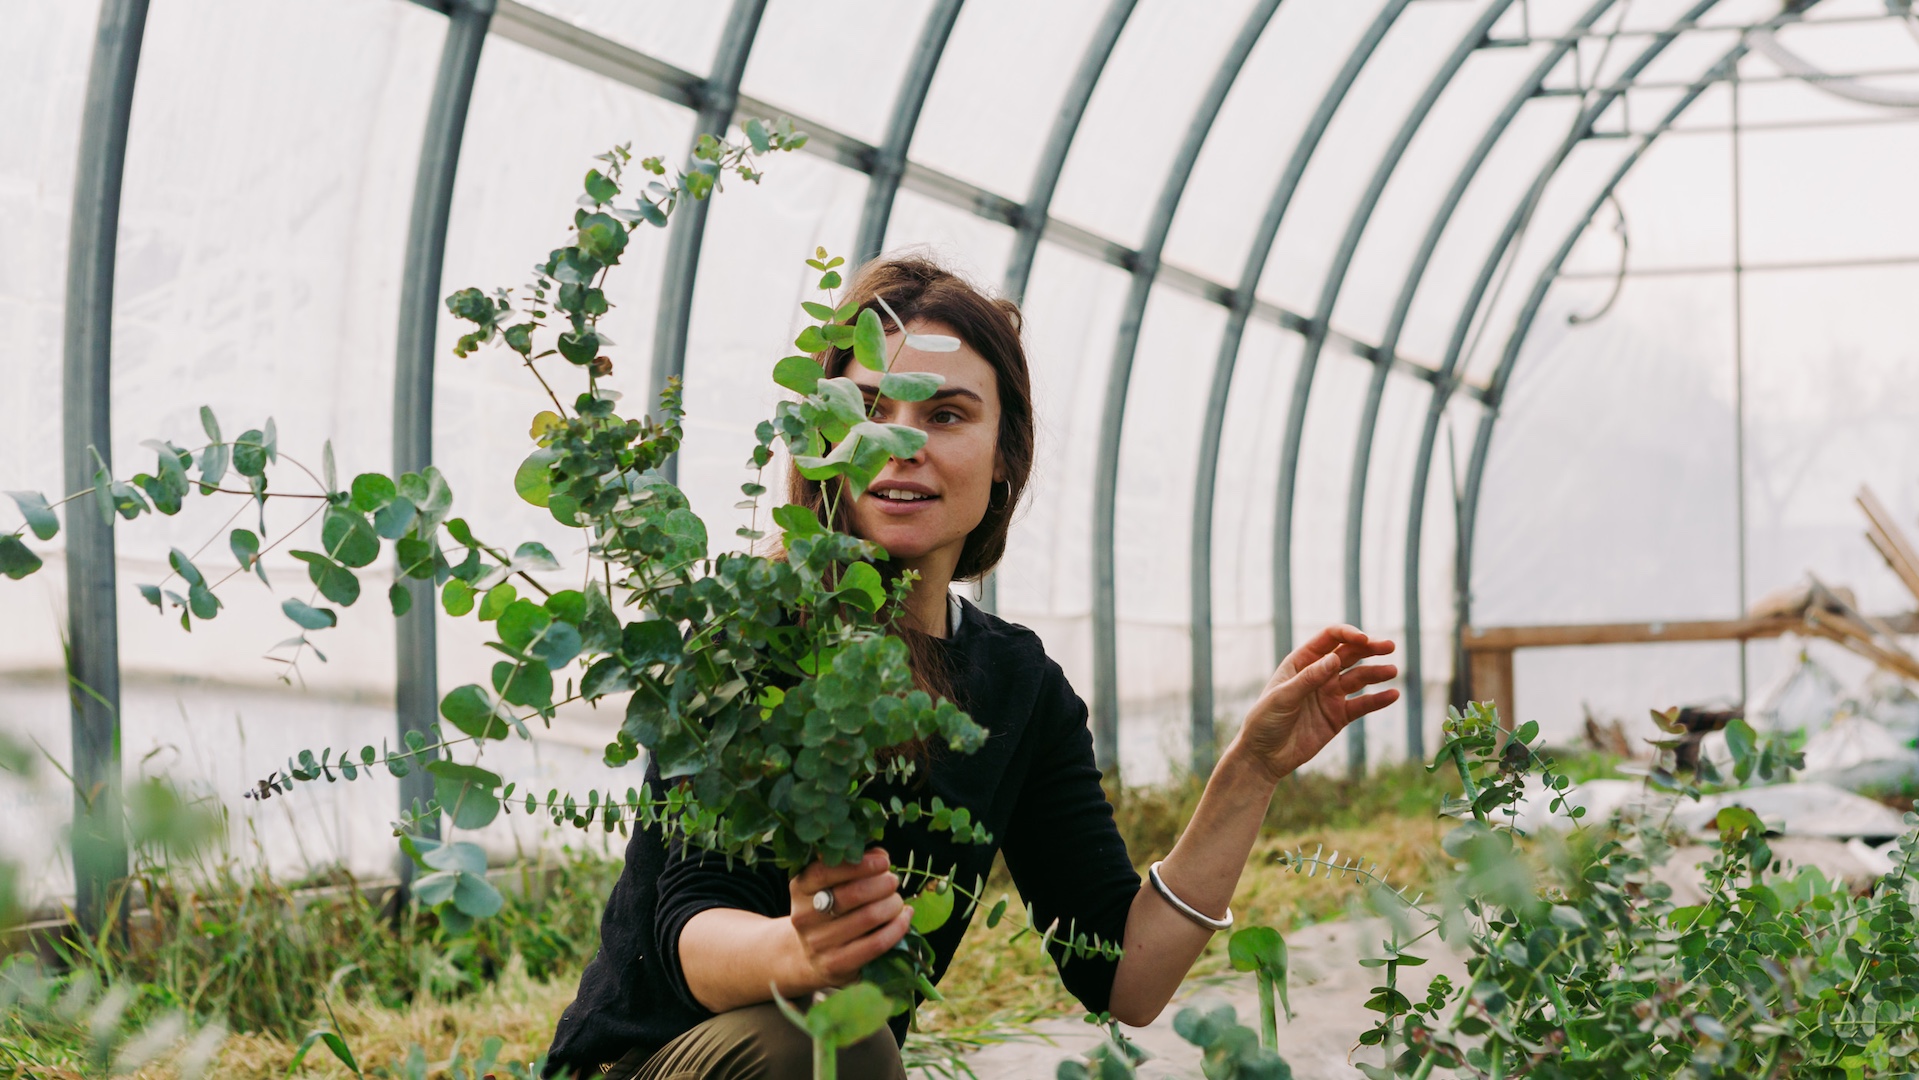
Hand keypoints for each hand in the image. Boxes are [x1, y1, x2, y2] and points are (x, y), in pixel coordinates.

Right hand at [784, 847, 911, 991]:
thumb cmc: (830, 910)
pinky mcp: (836, 965)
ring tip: (898, 901)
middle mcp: (804, 917)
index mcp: (800, 889)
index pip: (826, 872)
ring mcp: (819, 944)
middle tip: (893, 882)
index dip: (860, 865)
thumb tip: (880, 856)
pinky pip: (876, 943)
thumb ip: (854, 865)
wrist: (810, 957)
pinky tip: (904, 917)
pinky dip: (897, 927)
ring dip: (893, 904)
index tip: (884, 861)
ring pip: (868, 917)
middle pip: (853, 894)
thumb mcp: (831, 884)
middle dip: (882, 884)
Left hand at [1234, 624, 1397, 782]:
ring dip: (1376, 673)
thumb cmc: (1265, 721)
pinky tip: (1393, 695)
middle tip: (1390, 646)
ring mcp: (1330, 695)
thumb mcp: (1283, 697)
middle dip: (1369, 648)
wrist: (1264, 756)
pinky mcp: (1338, 716)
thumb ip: (1308, 679)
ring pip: (1359, 678)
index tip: (1364, 639)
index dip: (1347, 634)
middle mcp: (1318, 674)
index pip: (1328, 639)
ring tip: (1393, 671)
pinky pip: (1362, 705)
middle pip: (1348, 654)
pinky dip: (1378, 700)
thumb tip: (1334, 659)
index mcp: (1300, 662)